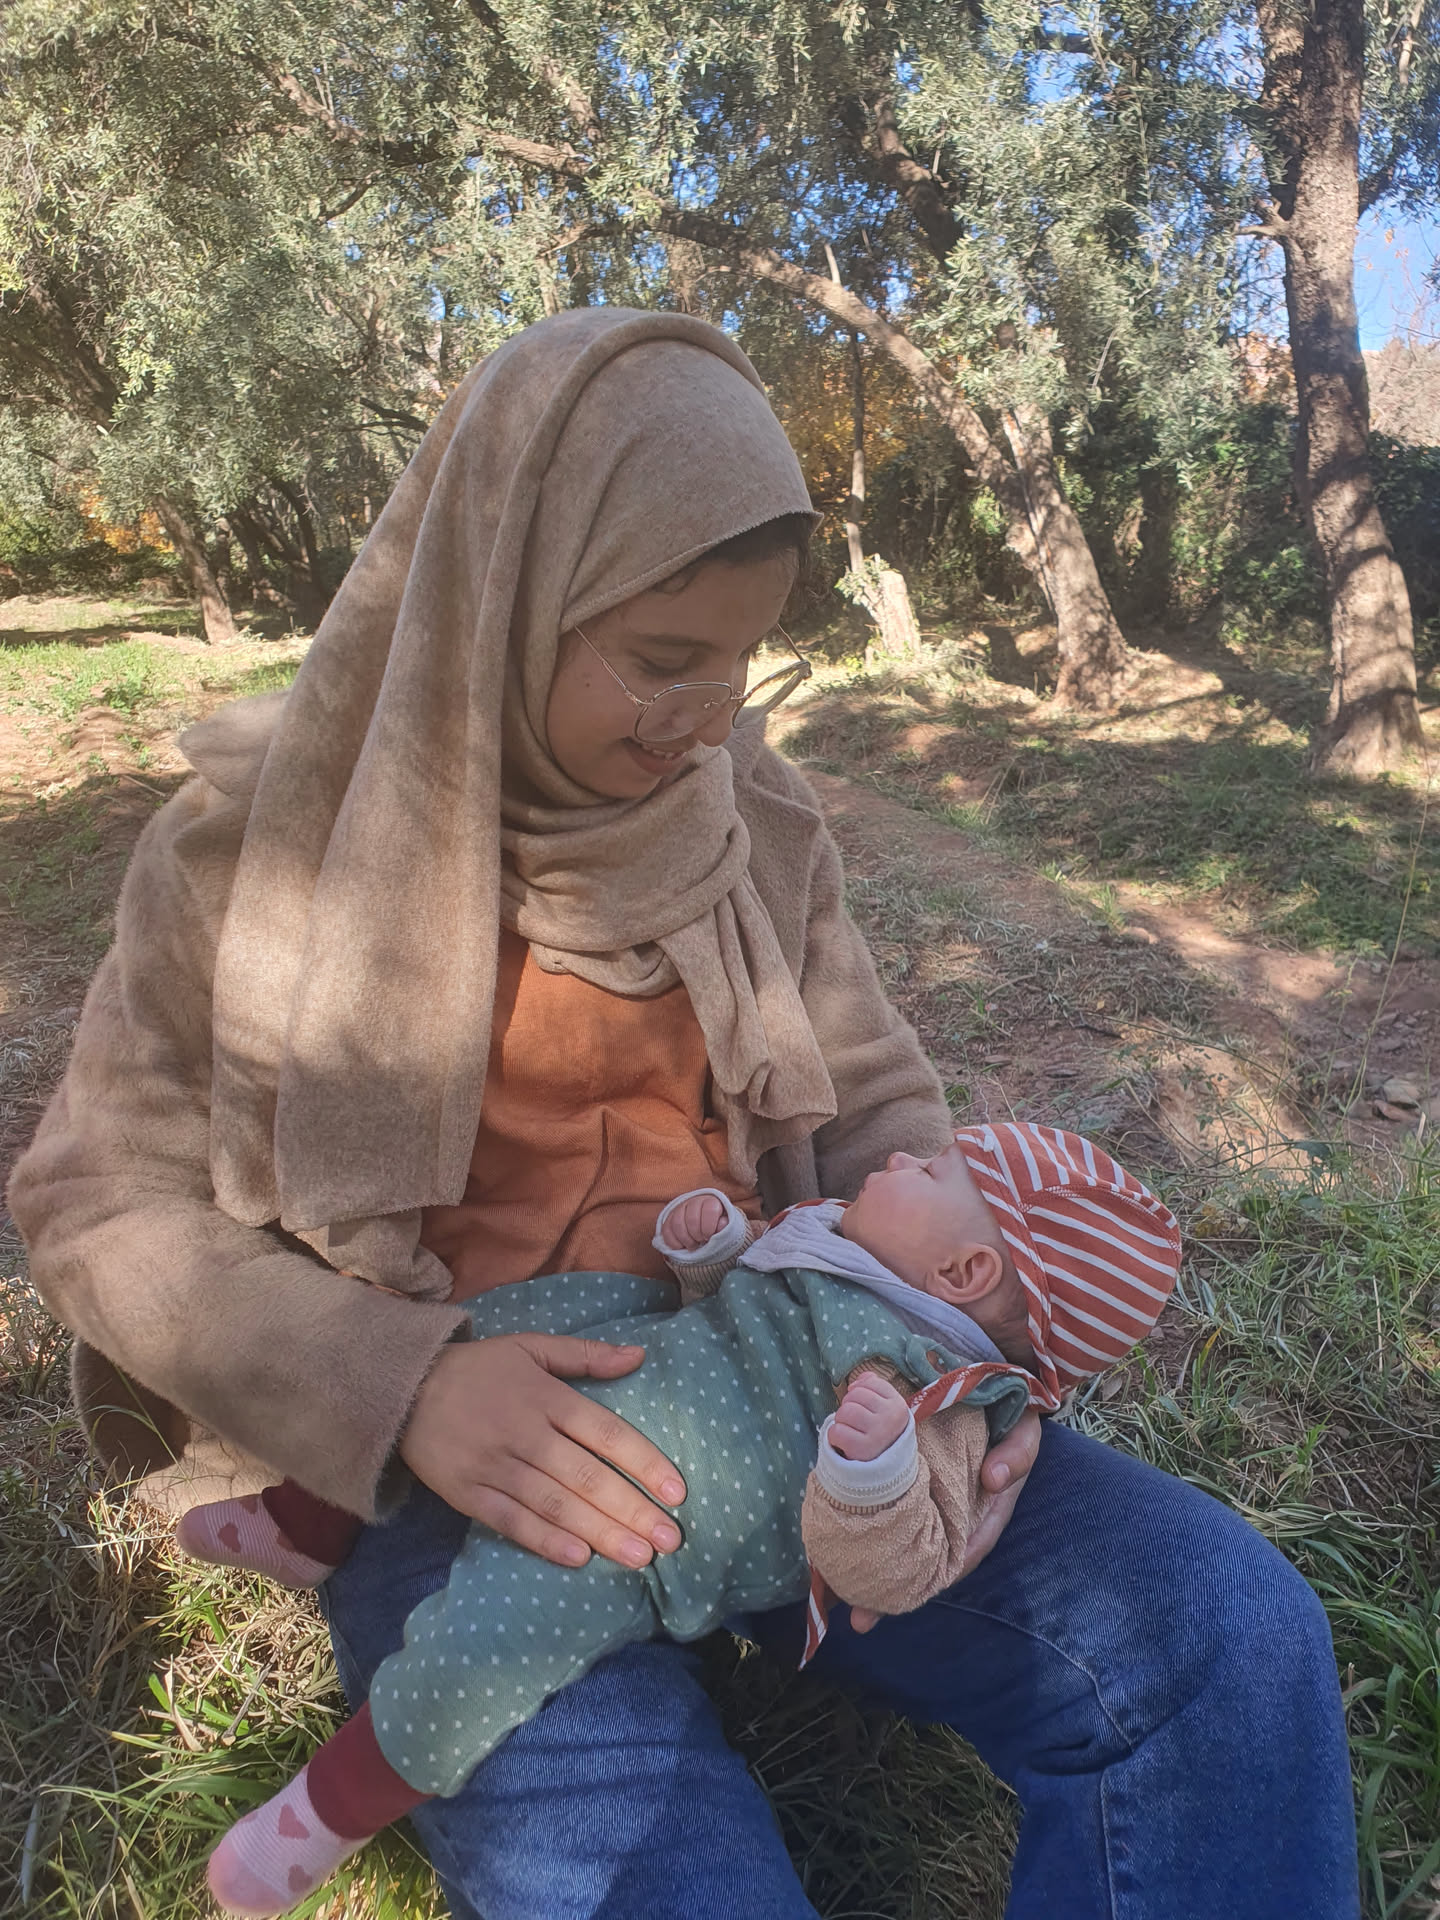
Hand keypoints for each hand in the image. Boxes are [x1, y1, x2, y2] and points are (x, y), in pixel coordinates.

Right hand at [399, 1334, 686, 1569]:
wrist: (402, 1389)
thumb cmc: (478, 1369)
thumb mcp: (531, 1347)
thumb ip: (586, 1355)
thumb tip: (639, 1356)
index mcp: (546, 1396)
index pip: (606, 1432)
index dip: (643, 1462)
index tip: (677, 1492)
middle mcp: (524, 1433)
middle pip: (586, 1476)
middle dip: (631, 1509)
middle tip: (670, 1540)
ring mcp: (495, 1466)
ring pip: (554, 1504)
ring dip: (599, 1532)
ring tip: (639, 1557)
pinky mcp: (468, 1493)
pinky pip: (510, 1521)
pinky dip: (544, 1540)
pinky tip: (578, 1558)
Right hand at [662, 1192, 726, 1251]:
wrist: (704, 1221)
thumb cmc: (716, 1224)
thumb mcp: (725, 1224)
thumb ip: (724, 1225)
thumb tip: (722, 1225)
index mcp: (711, 1201)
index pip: (709, 1211)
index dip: (709, 1227)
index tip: (709, 1236)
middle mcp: (694, 1201)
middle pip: (692, 1219)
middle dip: (697, 1235)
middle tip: (701, 1242)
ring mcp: (679, 1209)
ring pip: (677, 1224)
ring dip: (685, 1240)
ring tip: (692, 1245)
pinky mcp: (669, 1218)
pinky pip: (666, 1230)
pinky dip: (673, 1242)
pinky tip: (682, 1246)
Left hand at [828, 1370, 909, 1461]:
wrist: (885, 1471)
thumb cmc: (881, 1434)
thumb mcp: (885, 1410)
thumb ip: (875, 1389)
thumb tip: (863, 1377)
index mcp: (898, 1406)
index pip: (870, 1383)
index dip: (860, 1391)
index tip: (865, 1406)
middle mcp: (890, 1418)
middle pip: (854, 1395)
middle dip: (849, 1406)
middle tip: (856, 1422)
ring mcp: (877, 1434)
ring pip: (844, 1411)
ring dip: (841, 1421)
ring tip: (850, 1431)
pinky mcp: (862, 1449)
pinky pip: (836, 1431)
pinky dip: (835, 1436)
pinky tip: (844, 1443)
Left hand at [847, 1407, 1041, 1634]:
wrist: (994, 1399)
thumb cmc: (1012, 1425)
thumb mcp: (1023, 1437)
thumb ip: (1016, 1455)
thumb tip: (995, 1478)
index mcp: (983, 1516)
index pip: (960, 1556)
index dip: (933, 1580)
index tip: (903, 1598)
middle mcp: (955, 1520)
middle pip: (923, 1561)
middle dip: (892, 1590)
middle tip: (859, 1616)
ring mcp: (932, 1507)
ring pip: (902, 1544)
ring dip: (873, 1565)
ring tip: (838, 1594)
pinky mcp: (911, 1488)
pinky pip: (891, 1513)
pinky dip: (868, 1528)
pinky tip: (839, 1540)